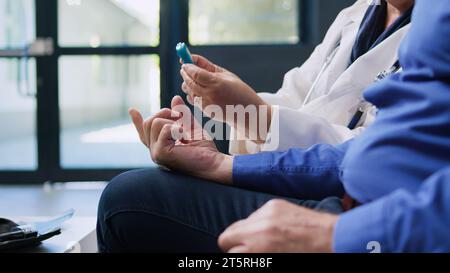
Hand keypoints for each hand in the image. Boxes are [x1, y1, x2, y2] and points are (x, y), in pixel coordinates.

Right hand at [129, 96, 232, 183]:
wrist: (213, 162)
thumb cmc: (204, 149)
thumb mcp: (191, 127)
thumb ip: (182, 114)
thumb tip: (175, 98)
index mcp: (161, 145)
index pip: (144, 132)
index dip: (136, 121)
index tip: (131, 110)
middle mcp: (155, 150)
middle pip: (149, 122)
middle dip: (165, 112)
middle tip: (181, 117)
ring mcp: (156, 153)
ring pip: (155, 122)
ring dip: (172, 120)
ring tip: (184, 130)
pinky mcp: (160, 154)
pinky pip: (163, 129)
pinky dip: (176, 128)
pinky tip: (184, 135)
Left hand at [180, 55, 271, 142]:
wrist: (248, 111)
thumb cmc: (238, 89)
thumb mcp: (226, 74)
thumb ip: (207, 65)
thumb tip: (192, 57)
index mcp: (217, 83)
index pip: (196, 74)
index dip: (188, 68)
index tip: (184, 63)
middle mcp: (211, 95)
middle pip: (190, 83)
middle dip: (185, 75)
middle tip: (184, 69)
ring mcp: (208, 105)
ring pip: (190, 92)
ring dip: (189, 85)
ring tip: (195, 80)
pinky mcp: (206, 112)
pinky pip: (195, 101)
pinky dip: (195, 94)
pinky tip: (202, 92)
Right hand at [218, 200, 337, 252]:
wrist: (331, 239)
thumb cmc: (306, 255)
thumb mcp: (272, 260)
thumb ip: (254, 258)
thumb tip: (241, 253)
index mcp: (259, 248)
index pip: (229, 252)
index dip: (237, 257)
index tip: (244, 257)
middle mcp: (259, 229)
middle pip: (226, 236)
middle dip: (234, 246)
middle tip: (247, 252)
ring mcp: (266, 214)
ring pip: (241, 224)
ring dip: (248, 233)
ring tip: (265, 240)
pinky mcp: (274, 204)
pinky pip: (256, 215)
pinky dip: (261, 223)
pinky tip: (275, 229)